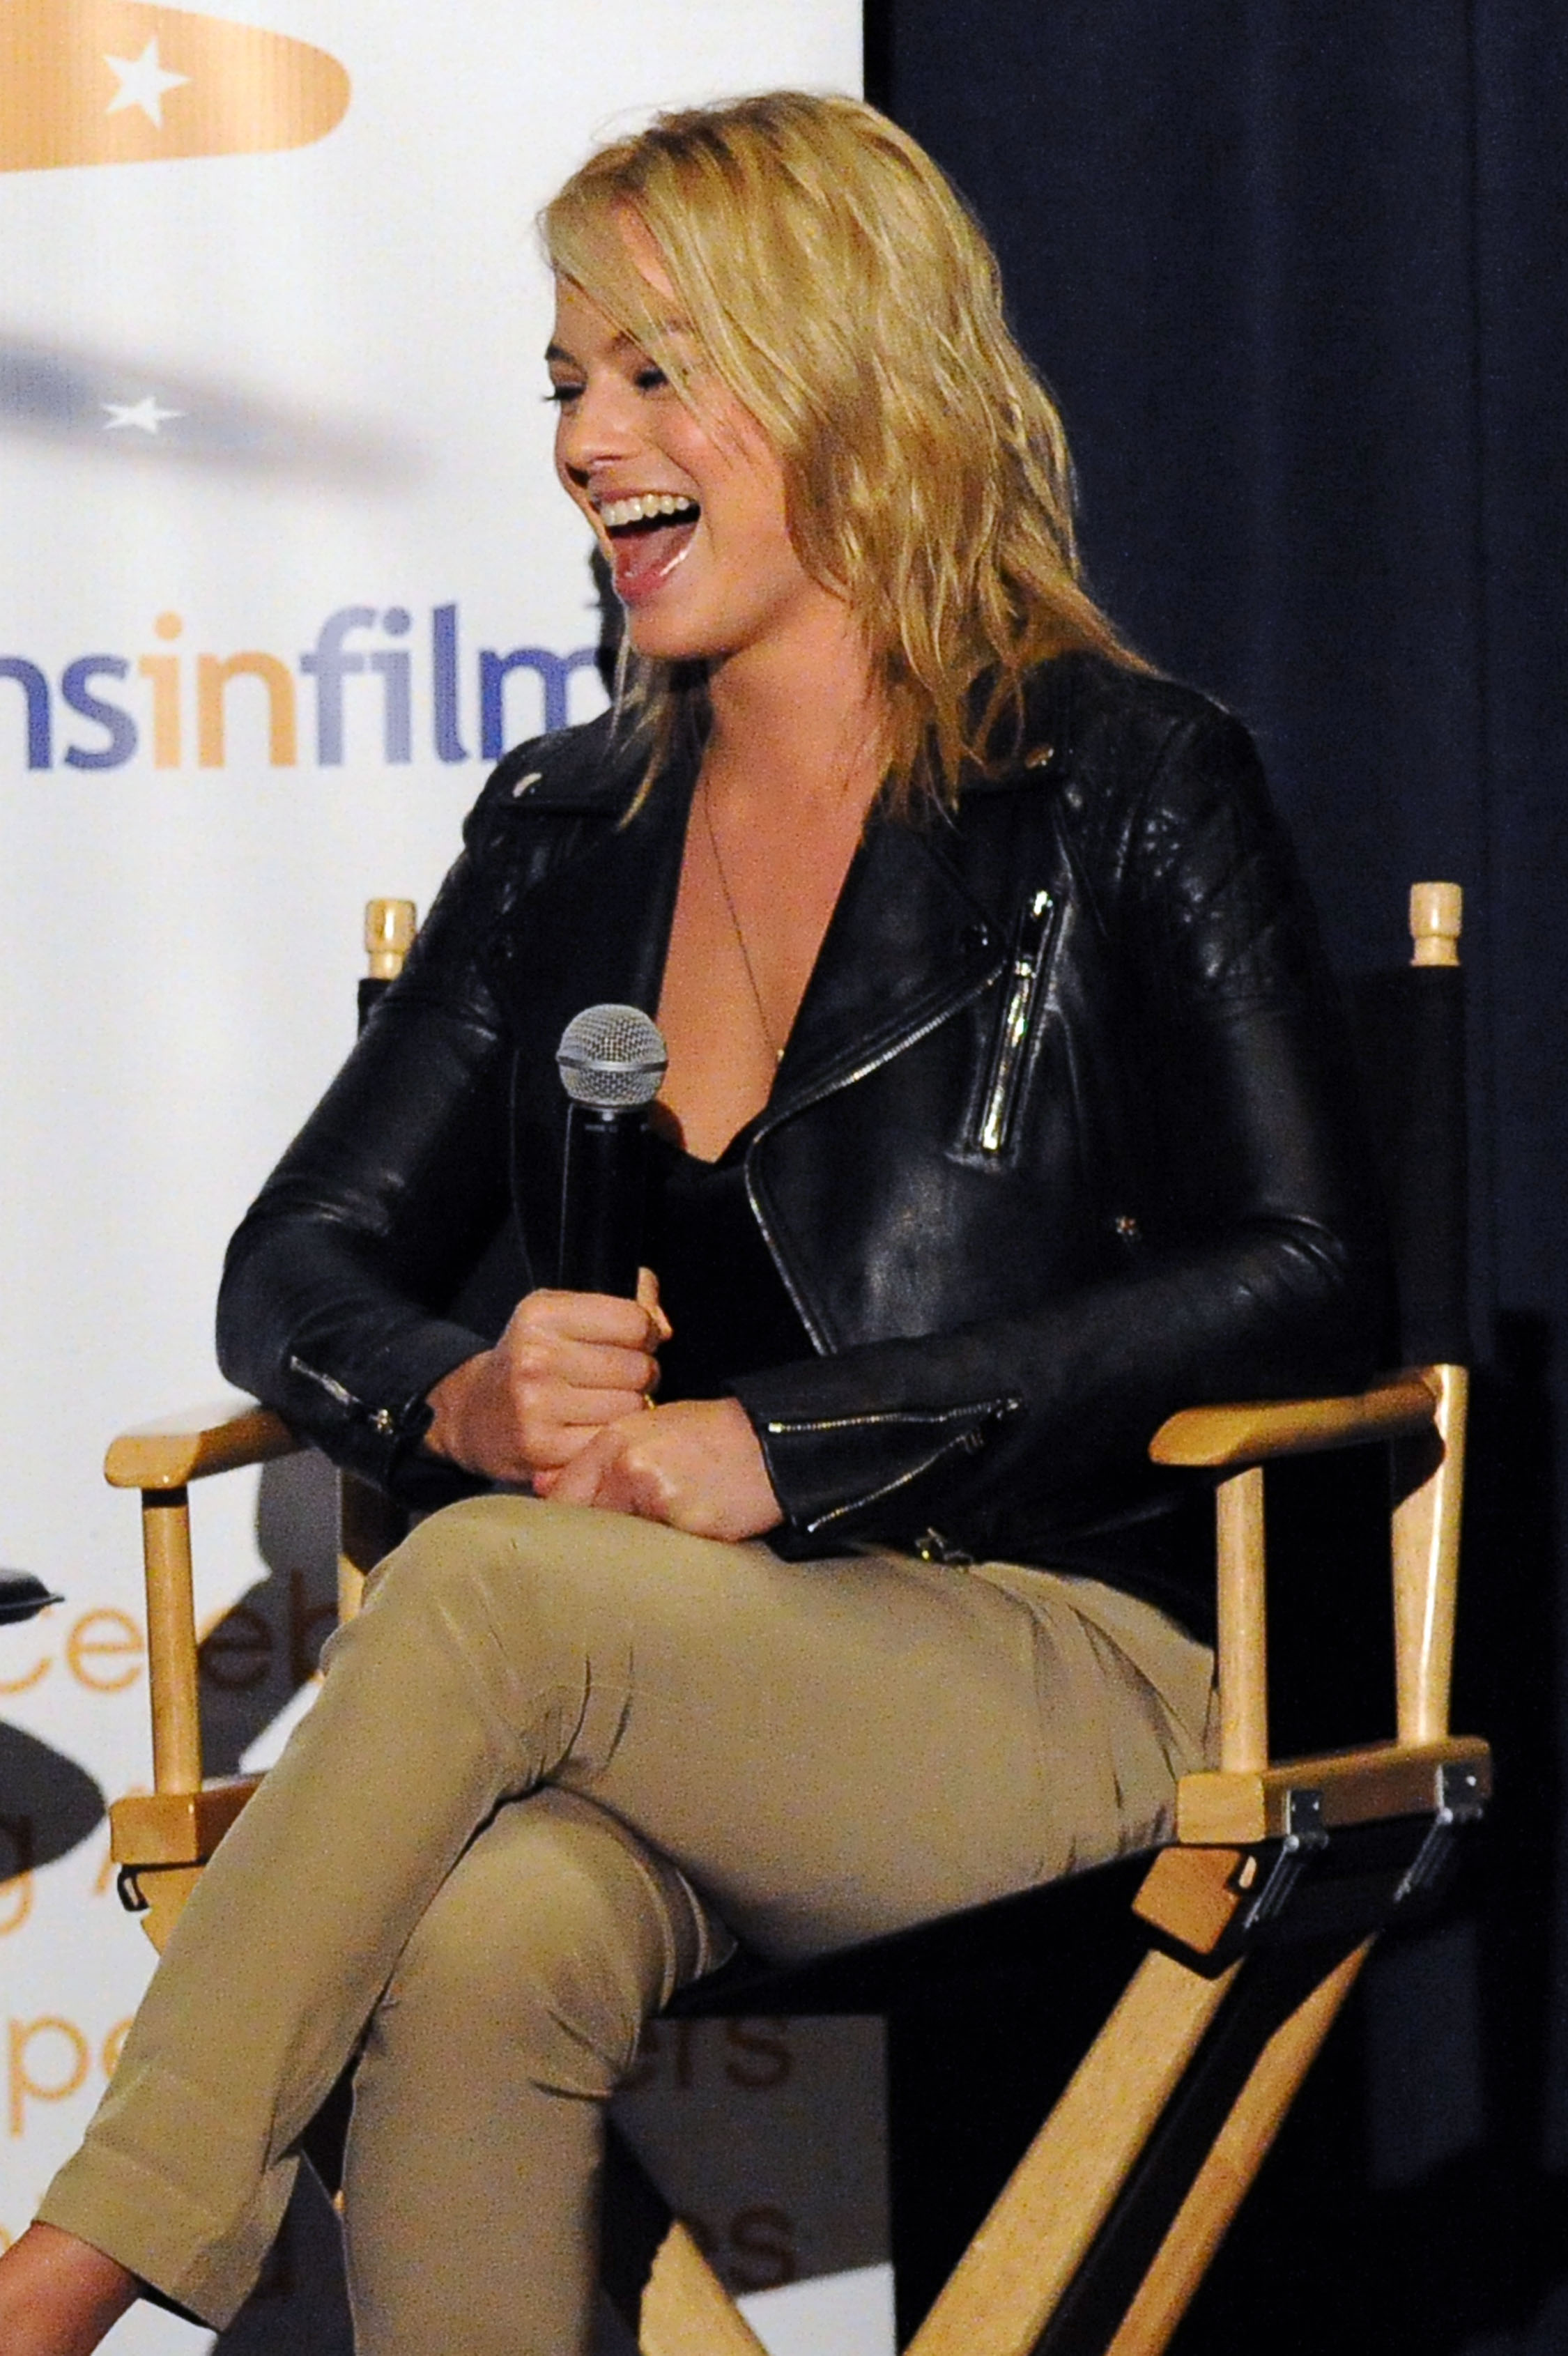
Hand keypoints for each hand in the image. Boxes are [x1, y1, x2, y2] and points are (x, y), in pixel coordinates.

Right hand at [425, 1270, 668, 1485]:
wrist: (474, 1414)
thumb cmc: (535, 1359)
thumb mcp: (566, 1314)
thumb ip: (628, 1304)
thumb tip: (665, 1329)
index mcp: (542, 1313)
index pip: (635, 1321)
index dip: (644, 1335)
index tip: (627, 1345)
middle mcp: (536, 1356)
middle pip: (639, 1368)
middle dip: (638, 1375)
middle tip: (613, 1381)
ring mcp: (536, 1405)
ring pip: (632, 1408)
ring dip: (627, 1410)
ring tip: (601, 1405)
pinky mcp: (541, 1449)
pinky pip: (610, 1441)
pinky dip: (608, 1439)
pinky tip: (590, 1431)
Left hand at [535, 1396, 782, 1542]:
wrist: (776, 1441)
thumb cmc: (714, 1436)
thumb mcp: (654, 1430)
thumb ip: (602, 1459)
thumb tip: (545, 1487)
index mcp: (616, 1441)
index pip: (566, 1496)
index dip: (566, 1523)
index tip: (566, 1542)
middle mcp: (629, 1467)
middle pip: (588, 1524)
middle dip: (597, 1542)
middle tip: (610, 1553)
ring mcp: (657, 1497)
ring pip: (622, 1544)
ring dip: (633, 1550)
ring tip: (661, 1539)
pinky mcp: (688, 1524)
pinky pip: (660, 1554)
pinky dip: (667, 1554)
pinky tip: (690, 1538)